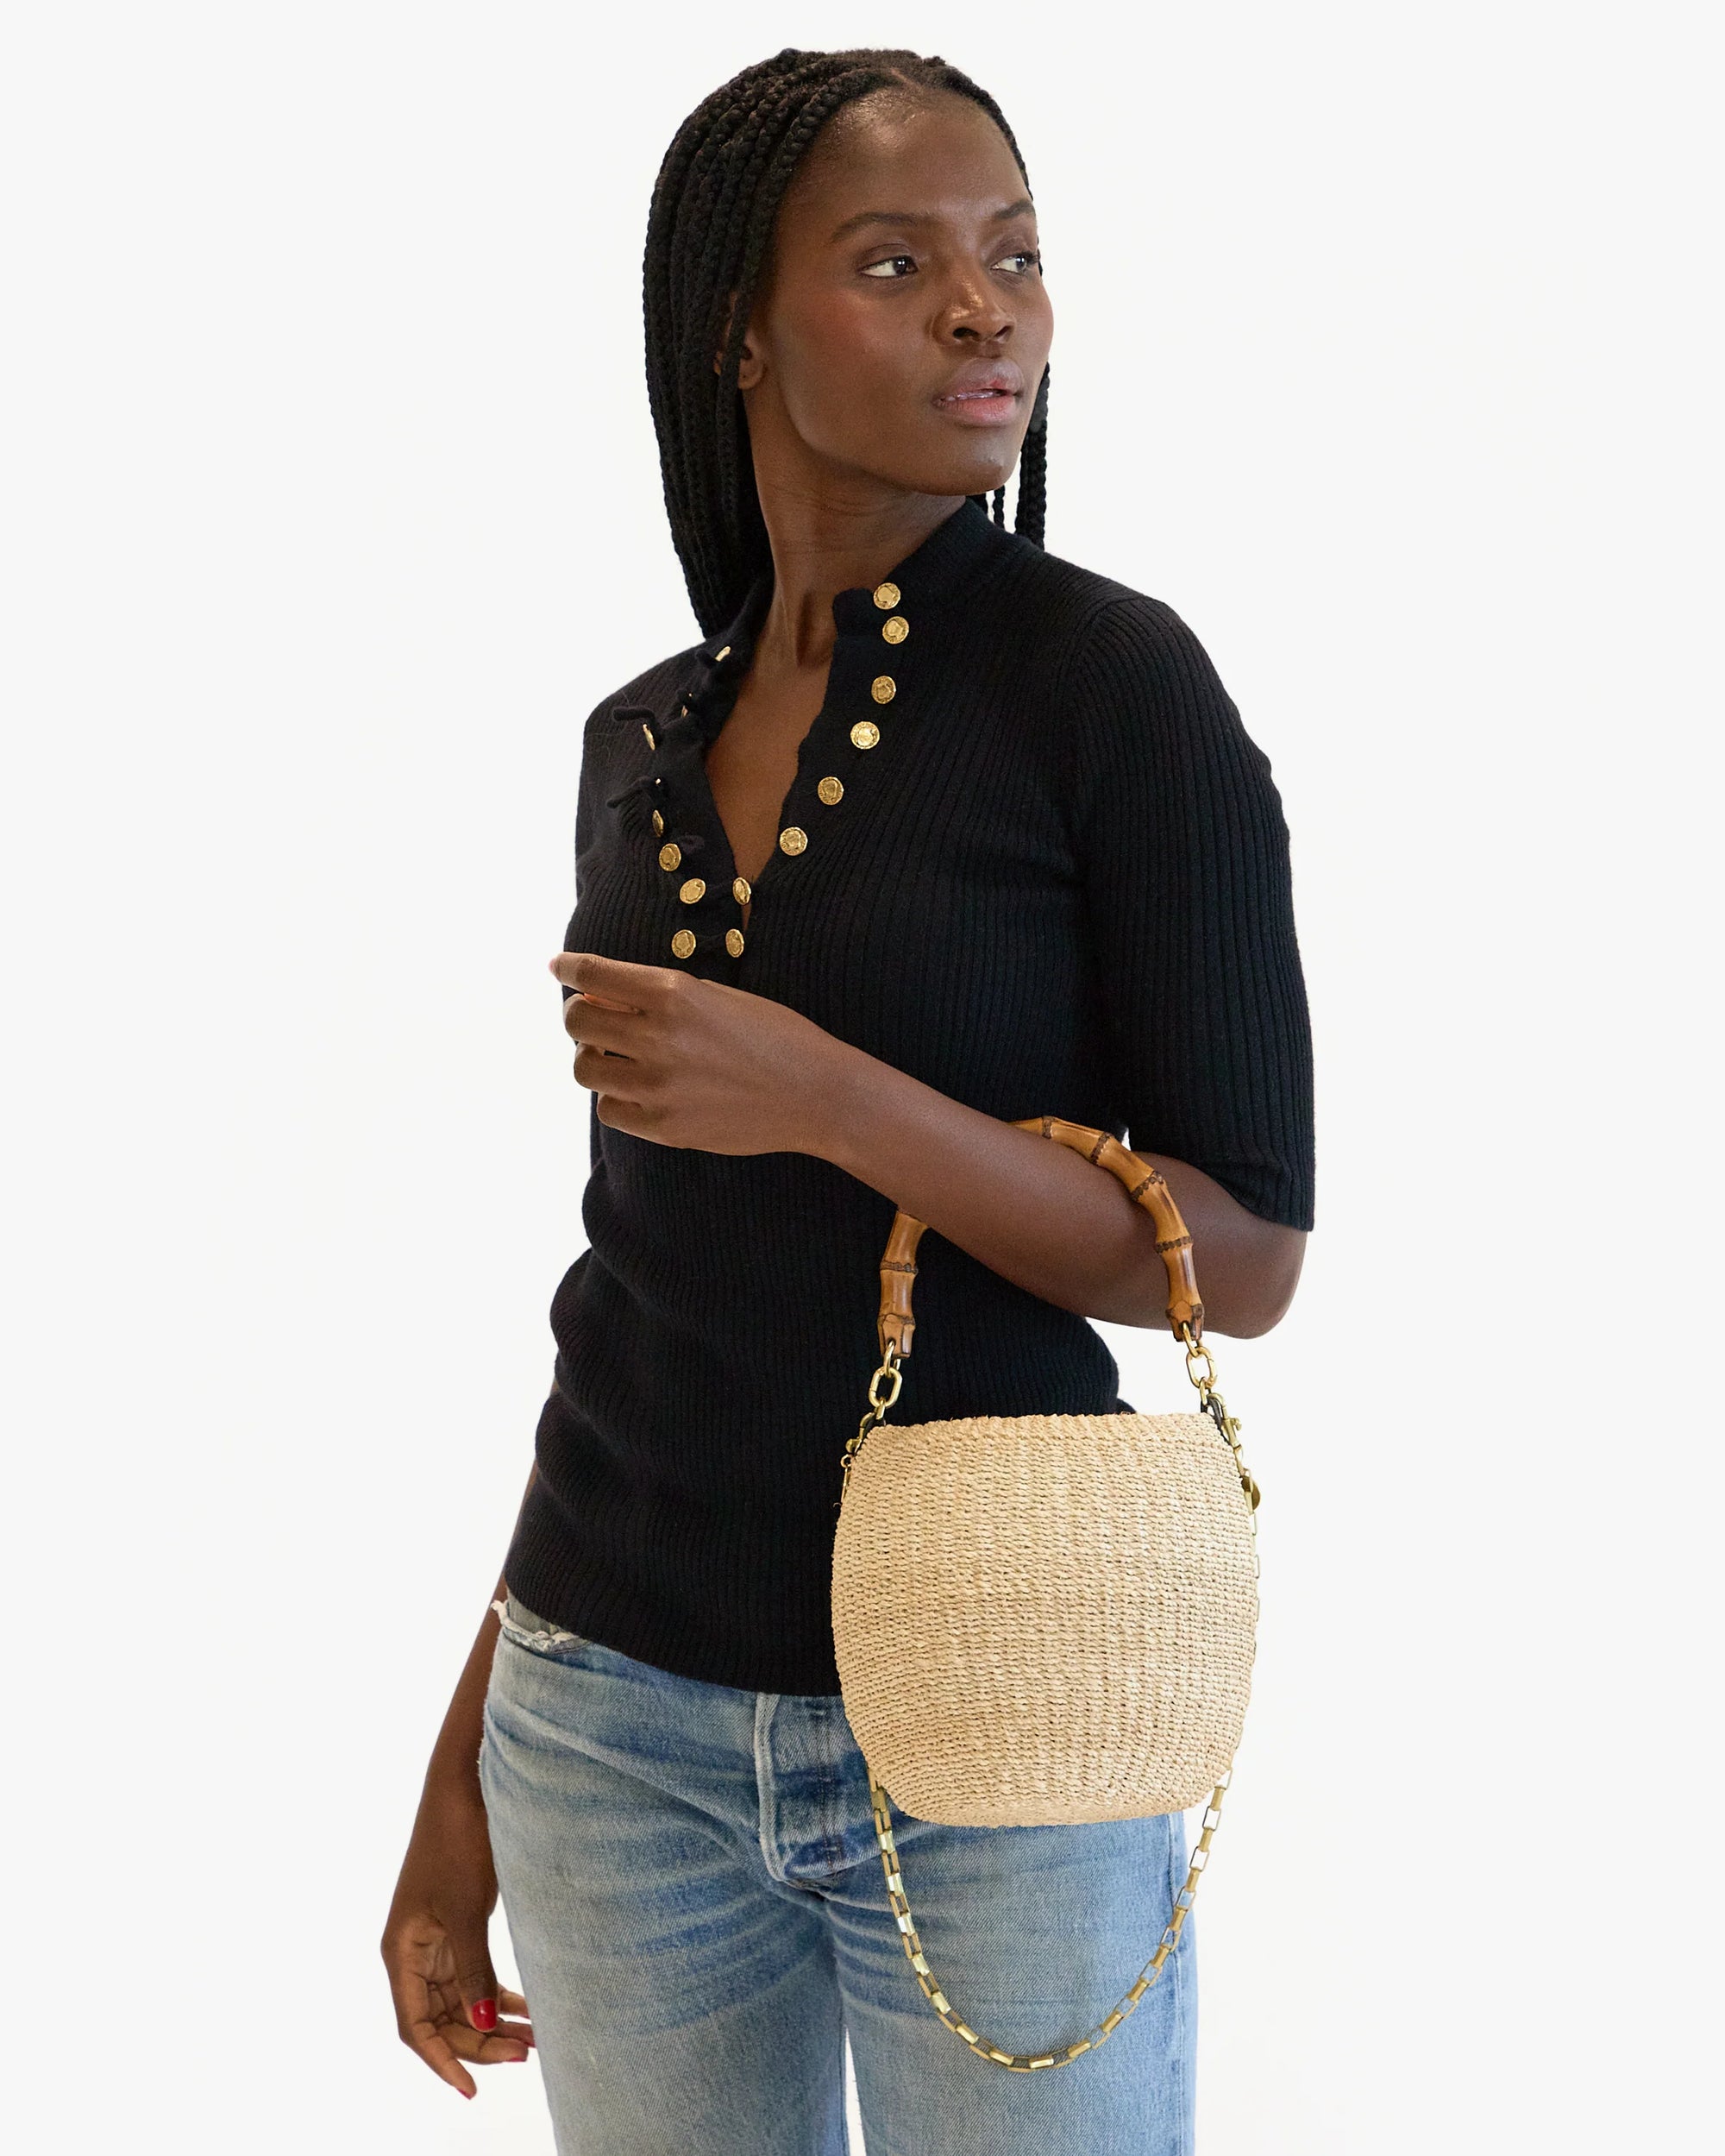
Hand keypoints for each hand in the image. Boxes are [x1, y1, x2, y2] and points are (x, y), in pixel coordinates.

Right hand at [381, 1781, 533, 2099]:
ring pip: (460, 1999)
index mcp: (401, 1952)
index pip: (416, 2027)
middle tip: (527, 2053)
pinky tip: (526, 2008)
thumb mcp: (466, 1910)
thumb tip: (483, 2022)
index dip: (441, 2061)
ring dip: (492, 2020)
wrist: (466, 1784)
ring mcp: (435, 1938)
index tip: (472, 2088)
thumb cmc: (458, 1841)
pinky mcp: (457, 1923)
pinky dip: (496, 1993)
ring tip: (536, 2038)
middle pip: (441, 2018)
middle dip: (479, 2041)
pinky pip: (473, 1974)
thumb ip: (473, 1969)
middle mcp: (412, 1951)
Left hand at [552, 950, 854, 1155]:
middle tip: (595, 1016)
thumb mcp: (718, 996)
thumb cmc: (774, 1036)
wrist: (815, 1094)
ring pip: (584, 1068)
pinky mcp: (663, 1127)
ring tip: (618, 1056)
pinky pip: (609, 1109)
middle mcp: (659, 1036)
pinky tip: (639, 1088)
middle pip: (576, 1021)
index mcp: (675, 993)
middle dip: (578, 1013)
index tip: (559, 967)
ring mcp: (658, 1086)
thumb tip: (602, 996)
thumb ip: (660, 995)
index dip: (568, 968)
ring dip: (594, 1057)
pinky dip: (616, 1096)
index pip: (592, 974)